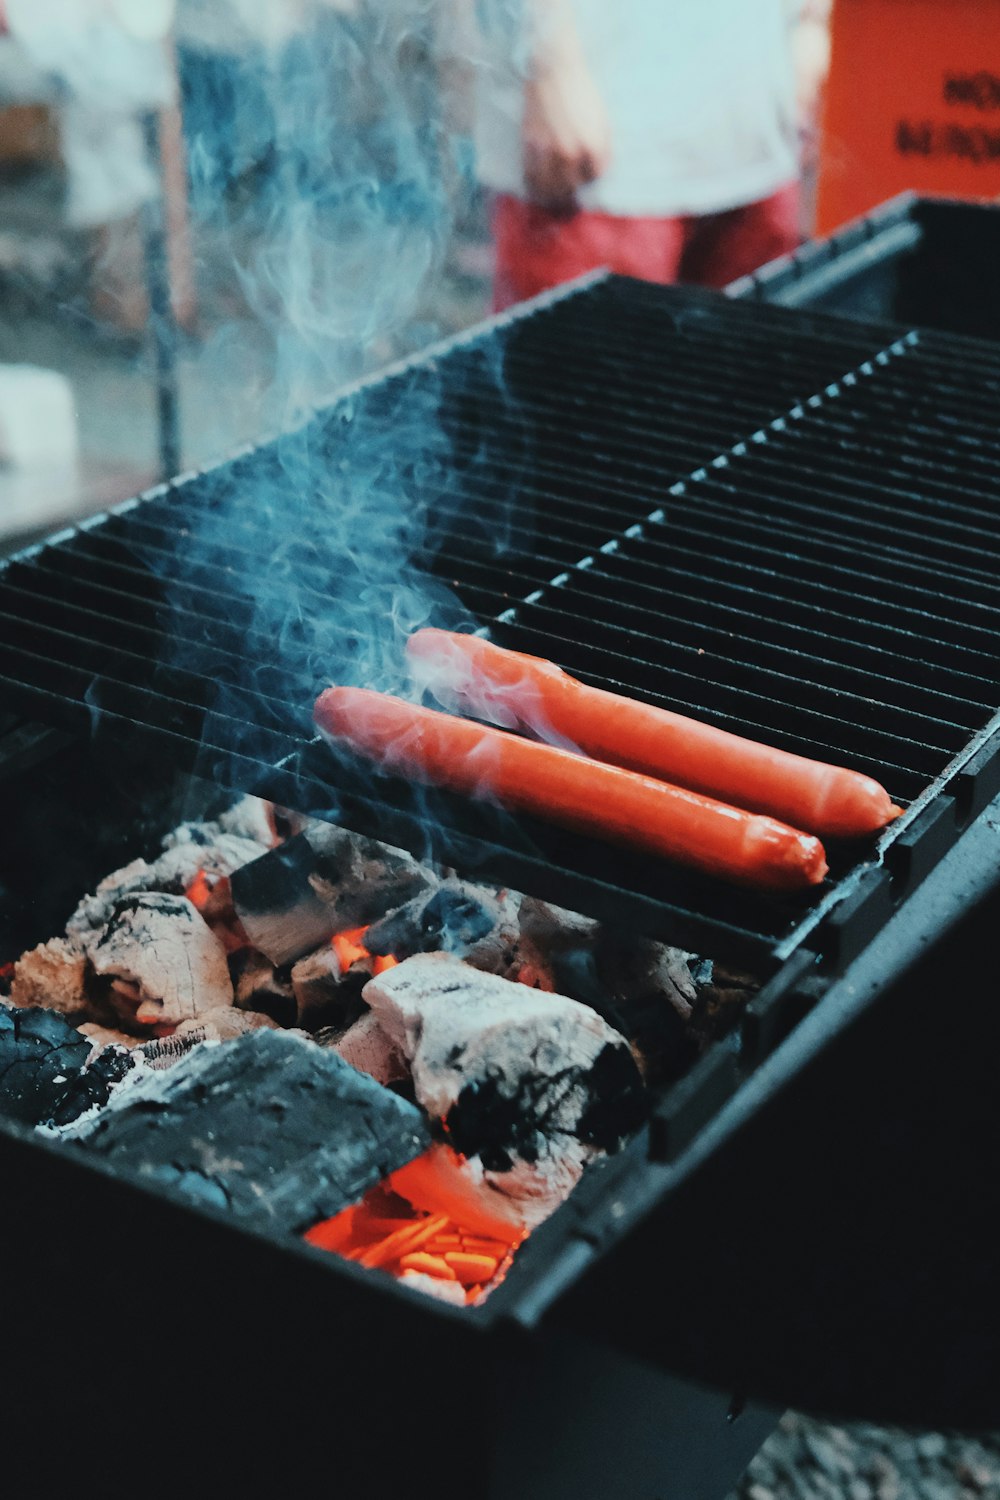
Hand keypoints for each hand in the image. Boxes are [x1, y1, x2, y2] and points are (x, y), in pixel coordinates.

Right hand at [521, 35, 610, 212]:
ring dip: (550, 198)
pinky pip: (530, 176)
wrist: (553, 70)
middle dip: (570, 195)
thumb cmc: (581, 92)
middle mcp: (571, 153)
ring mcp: (549, 151)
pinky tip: (535, 189)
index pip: (593, 177)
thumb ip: (601, 146)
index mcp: (593, 146)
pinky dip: (533, 187)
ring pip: (549, 189)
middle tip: (567, 201)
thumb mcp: (602, 119)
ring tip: (551, 201)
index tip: (584, 177)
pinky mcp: (530, 145)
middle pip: (571, 189)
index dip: (589, 178)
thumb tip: (596, 171)